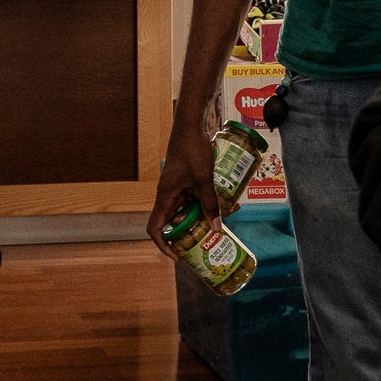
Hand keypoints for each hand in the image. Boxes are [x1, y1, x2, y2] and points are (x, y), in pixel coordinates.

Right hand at [151, 117, 220, 234]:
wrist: (191, 125)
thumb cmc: (192, 150)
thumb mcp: (204, 179)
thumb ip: (210, 203)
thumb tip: (217, 228)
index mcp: (165, 196)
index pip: (155, 228)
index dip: (163, 244)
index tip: (177, 254)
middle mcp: (168, 194)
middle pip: (172, 222)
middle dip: (187, 234)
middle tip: (204, 242)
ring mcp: (177, 187)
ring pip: (186, 210)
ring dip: (200, 217)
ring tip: (220, 224)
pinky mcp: (186, 180)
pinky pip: (193, 197)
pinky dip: (206, 203)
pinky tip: (224, 204)